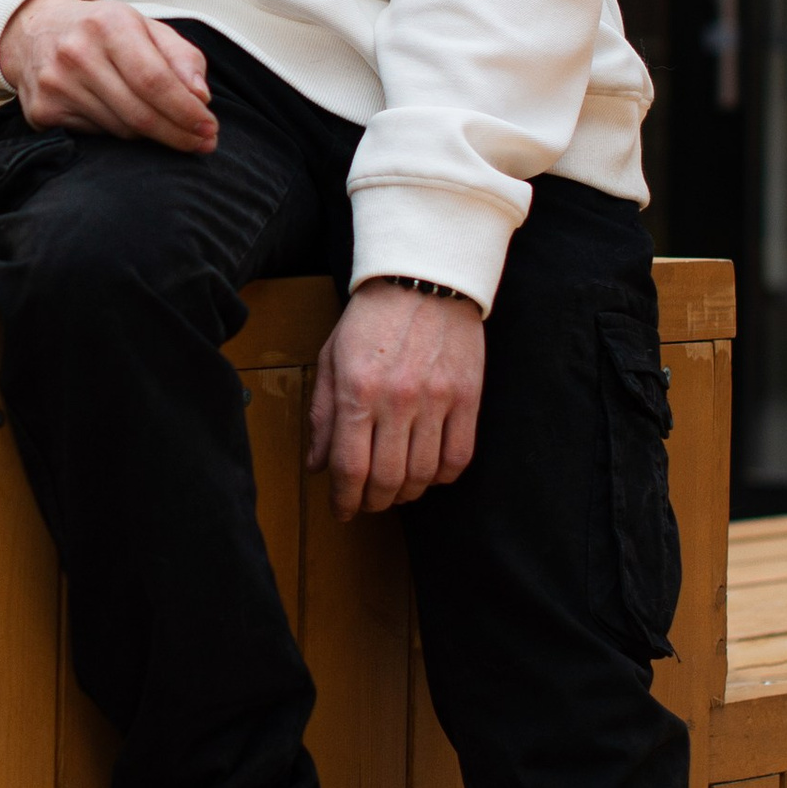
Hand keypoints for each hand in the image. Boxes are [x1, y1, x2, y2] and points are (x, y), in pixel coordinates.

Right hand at [0, 0, 218, 151]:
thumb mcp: (145, 27)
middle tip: (202, 143)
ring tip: (167, 129)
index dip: (186, 111)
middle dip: (177, 134)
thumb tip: (200, 97)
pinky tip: (125, 120)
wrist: (34, 31)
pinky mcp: (42, 111)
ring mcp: (56, 84)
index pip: (155, 80)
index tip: (209, 128)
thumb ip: (181, 57)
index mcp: (109, 24)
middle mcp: (77, 53)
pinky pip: (97, 137)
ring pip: (121, 130)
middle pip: (139, 113)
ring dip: (151, 136)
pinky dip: (119, 134)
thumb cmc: (102, 31)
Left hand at [308, 278, 483, 519]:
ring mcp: (438, 400)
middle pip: (388, 479)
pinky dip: (443, 477)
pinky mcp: (469, 397)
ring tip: (396, 490)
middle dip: (373, 502)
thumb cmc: (372, 317)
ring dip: (407, 494)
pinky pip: (459, 457)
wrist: (424, 276)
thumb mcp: (331, 358)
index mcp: (357, 389)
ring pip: (424, 475)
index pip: (350, 468)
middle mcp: (398, 399)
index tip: (342, 510)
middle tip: (367, 504)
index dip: (344, 500)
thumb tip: (317, 465)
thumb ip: (323, 413)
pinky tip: (429, 472)